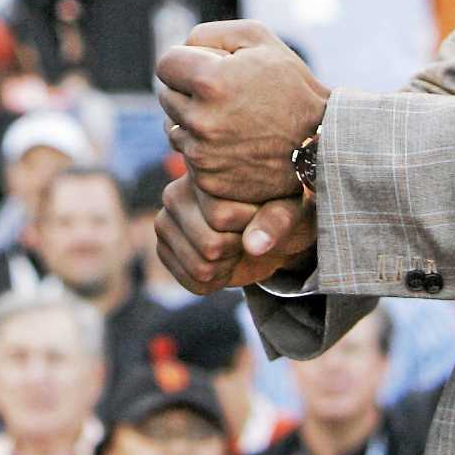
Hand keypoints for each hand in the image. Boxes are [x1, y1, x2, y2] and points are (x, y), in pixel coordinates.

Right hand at [154, 174, 314, 293]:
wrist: (264, 230)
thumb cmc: (280, 211)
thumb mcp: (291, 210)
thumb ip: (277, 221)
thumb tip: (254, 244)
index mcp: (202, 172)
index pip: (221, 215)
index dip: (251, 226)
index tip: (261, 215)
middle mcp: (174, 193)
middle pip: (210, 245)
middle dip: (238, 248)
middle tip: (246, 234)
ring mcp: (164, 222)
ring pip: (201, 267)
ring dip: (227, 266)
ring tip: (235, 246)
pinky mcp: (163, 249)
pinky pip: (192, 282)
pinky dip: (215, 281)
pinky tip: (222, 261)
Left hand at [159, 19, 329, 204]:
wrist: (322, 143)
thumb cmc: (291, 85)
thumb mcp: (258, 39)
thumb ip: (209, 34)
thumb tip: (181, 49)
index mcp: (210, 81)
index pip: (166, 64)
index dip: (186, 62)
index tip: (206, 68)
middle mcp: (200, 121)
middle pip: (166, 96)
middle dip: (188, 90)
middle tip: (223, 94)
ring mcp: (203, 155)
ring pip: (174, 128)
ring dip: (193, 121)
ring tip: (230, 119)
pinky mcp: (208, 181)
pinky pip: (189, 157)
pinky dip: (204, 149)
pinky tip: (233, 143)